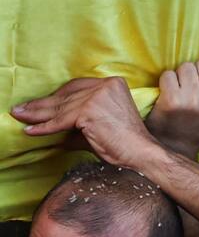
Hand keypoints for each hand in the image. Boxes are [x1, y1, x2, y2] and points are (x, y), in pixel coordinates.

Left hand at [11, 77, 159, 167]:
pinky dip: (44, 127)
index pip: (76, 87)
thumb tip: (53, 128)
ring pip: (61, 107)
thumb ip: (78, 122)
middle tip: (20, 110)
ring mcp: (99, 95)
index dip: (56, 96)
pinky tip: (31, 130)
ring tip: (20, 118)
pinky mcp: (90, 110)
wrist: (139, 152)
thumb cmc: (122, 142)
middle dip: (41, 104)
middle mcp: (106, 85)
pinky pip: (61, 120)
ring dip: (37, 115)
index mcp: (113, 84)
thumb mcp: (99, 125)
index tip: (38, 104)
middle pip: (66, 95)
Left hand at [145, 58, 198, 159]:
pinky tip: (168, 94)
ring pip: (186, 66)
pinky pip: (168, 75)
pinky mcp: (171, 100)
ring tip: (180, 90)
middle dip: (197, 72)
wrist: (175, 148)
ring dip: (180, 76)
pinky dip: (166, 82)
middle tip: (192, 87)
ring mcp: (192, 99)